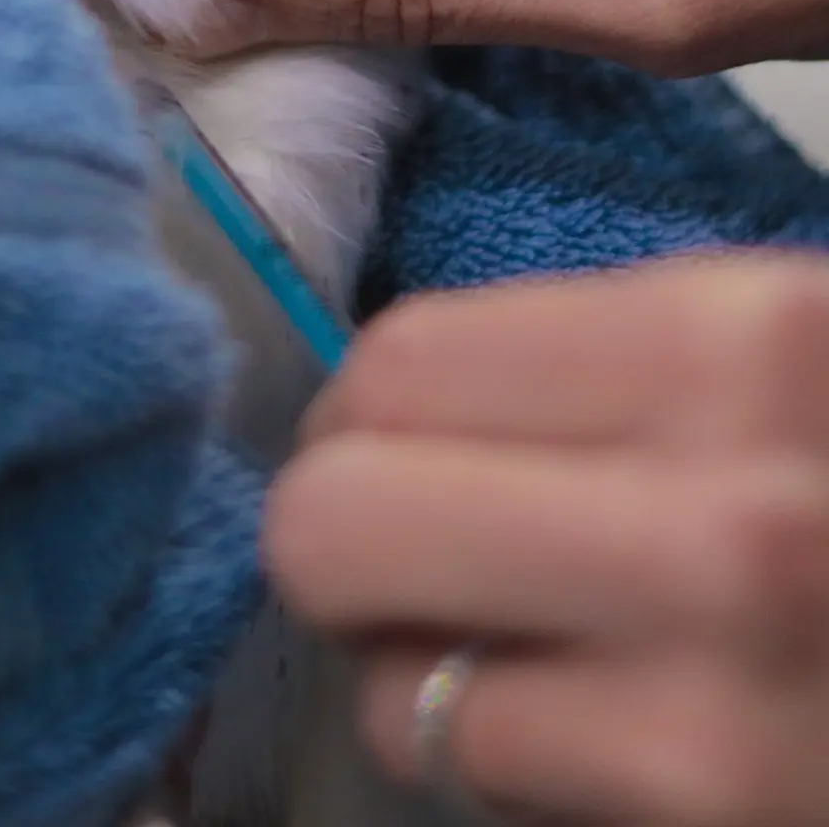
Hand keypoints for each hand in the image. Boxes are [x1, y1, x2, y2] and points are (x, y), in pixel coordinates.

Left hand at [267, 253, 828, 825]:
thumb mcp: (793, 352)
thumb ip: (612, 359)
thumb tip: (386, 400)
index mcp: (741, 340)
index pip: (399, 362)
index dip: (360, 413)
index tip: (383, 442)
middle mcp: (722, 515)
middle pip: (339, 521)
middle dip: (345, 538)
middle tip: (407, 552)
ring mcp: (724, 706)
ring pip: (394, 689)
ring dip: (420, 674)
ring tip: (515, 655)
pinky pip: (492, 783)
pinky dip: (507, 764)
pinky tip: (597, 734)